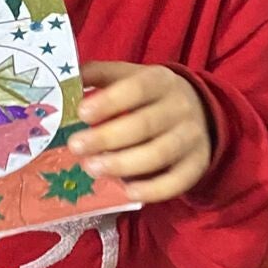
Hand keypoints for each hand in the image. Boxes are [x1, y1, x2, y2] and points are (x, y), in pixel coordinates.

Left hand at [70, 62, 212, 203]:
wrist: (200, 112)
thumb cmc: (150, 96)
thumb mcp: (130, 77)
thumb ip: (100, 75)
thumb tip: (67, 80)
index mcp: (160, 80)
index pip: (137, 88)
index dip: (109, 101)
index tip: (81, 113)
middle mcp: (180, 107)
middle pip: (144, 124)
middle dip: (106, 137)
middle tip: (76, 147)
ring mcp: (191, 137)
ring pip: (158, 154)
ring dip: (122, 164)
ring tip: (92, 168)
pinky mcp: (197, 164)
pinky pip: (177, 181)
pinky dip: (152, 189)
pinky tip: (126, 191)